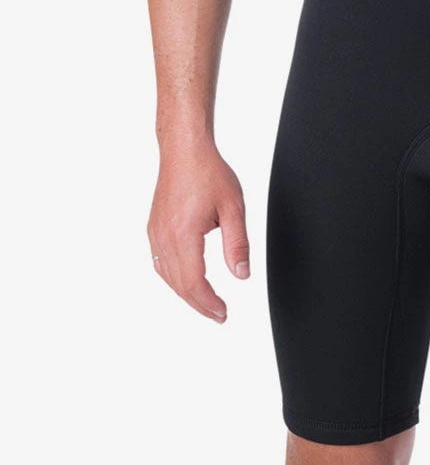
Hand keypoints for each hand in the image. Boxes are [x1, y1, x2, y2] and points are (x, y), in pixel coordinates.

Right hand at [147, 144, 249, 321]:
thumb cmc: (208, 172)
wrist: (184, 150)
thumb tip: (241, 274)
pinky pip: (160, 262)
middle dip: (199, 304)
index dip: (208, 303)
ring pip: (167, 276)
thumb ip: (238, 243)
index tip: (223, 313)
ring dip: (185, 293)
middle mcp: (164, 237)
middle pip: (179, 284)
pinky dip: (174, 278)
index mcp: (183, 234)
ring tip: (205, 301)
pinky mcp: (153, 227)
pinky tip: (186, 279)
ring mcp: (155, 233)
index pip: (194, 282)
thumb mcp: (233, 208)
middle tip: (218, 314)